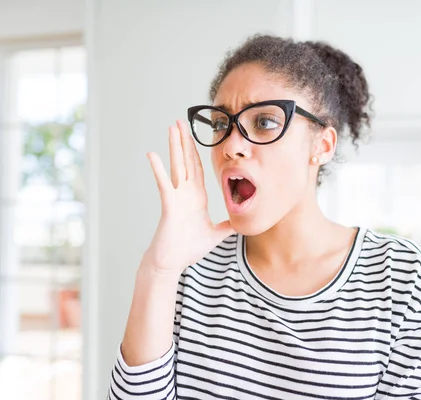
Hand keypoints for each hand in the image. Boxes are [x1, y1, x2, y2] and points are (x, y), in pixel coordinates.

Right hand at [141, 120, 233, 275]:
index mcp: (197, 197)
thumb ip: (226, 226)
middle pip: (187, 161)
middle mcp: (186, 193)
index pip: (199, 169)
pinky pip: (164, 184)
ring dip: (174, 146)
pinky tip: (152, 154)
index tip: (197, 136)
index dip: (198, 152)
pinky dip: (158, 169)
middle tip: (182, 120)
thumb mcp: (215, 234)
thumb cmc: (188, 249)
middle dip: (185, 141)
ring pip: (177, 166)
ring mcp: (176, 197)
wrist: (171, 262)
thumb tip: (240, 223)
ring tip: (171, 128)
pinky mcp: (169, 205)